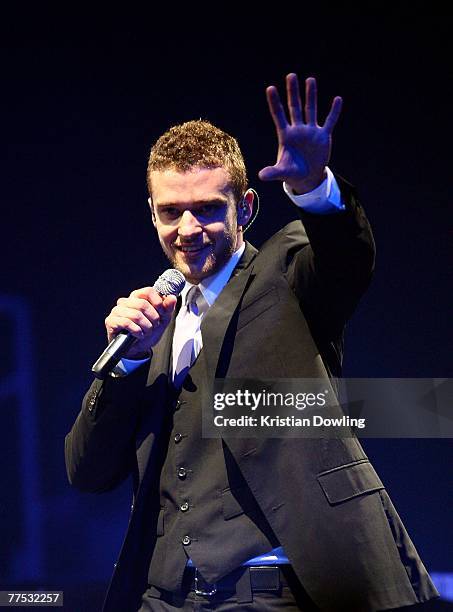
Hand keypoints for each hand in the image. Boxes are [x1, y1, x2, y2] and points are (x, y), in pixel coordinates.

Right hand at [105, 287, 176, 358]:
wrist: (137, 349)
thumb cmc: (147, 332)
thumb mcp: (162, 320)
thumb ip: (167, 308)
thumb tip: (172, 298)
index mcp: (137, 297)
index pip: (148, 291)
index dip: (158, 302)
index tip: (162, 313)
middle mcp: (126, 301)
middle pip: (143, 304)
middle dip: (153, 318)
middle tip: (154, 326)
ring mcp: (117, 311)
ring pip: (136, 315)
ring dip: (146, 327)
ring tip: (146, 332)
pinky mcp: (111, 321)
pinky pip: (126, 323)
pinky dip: (137, 331)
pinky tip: (138, 335)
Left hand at [259, 74, 341, 193]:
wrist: (307, 178)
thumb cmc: (292, 173)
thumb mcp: (282, 172)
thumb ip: (272, 172)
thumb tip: (261, 176)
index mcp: (286, 136)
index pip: (279, 116)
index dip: (275, 103)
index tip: (270, 88)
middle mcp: (298, 130)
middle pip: (294, 107)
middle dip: (293, 92)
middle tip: (291, 75)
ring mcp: (311, 131)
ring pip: (310, 109)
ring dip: (311, 95)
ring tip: (310, 80)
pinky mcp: (323, 136)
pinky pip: (330, 121)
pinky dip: (334, 112)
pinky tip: (337, 99)